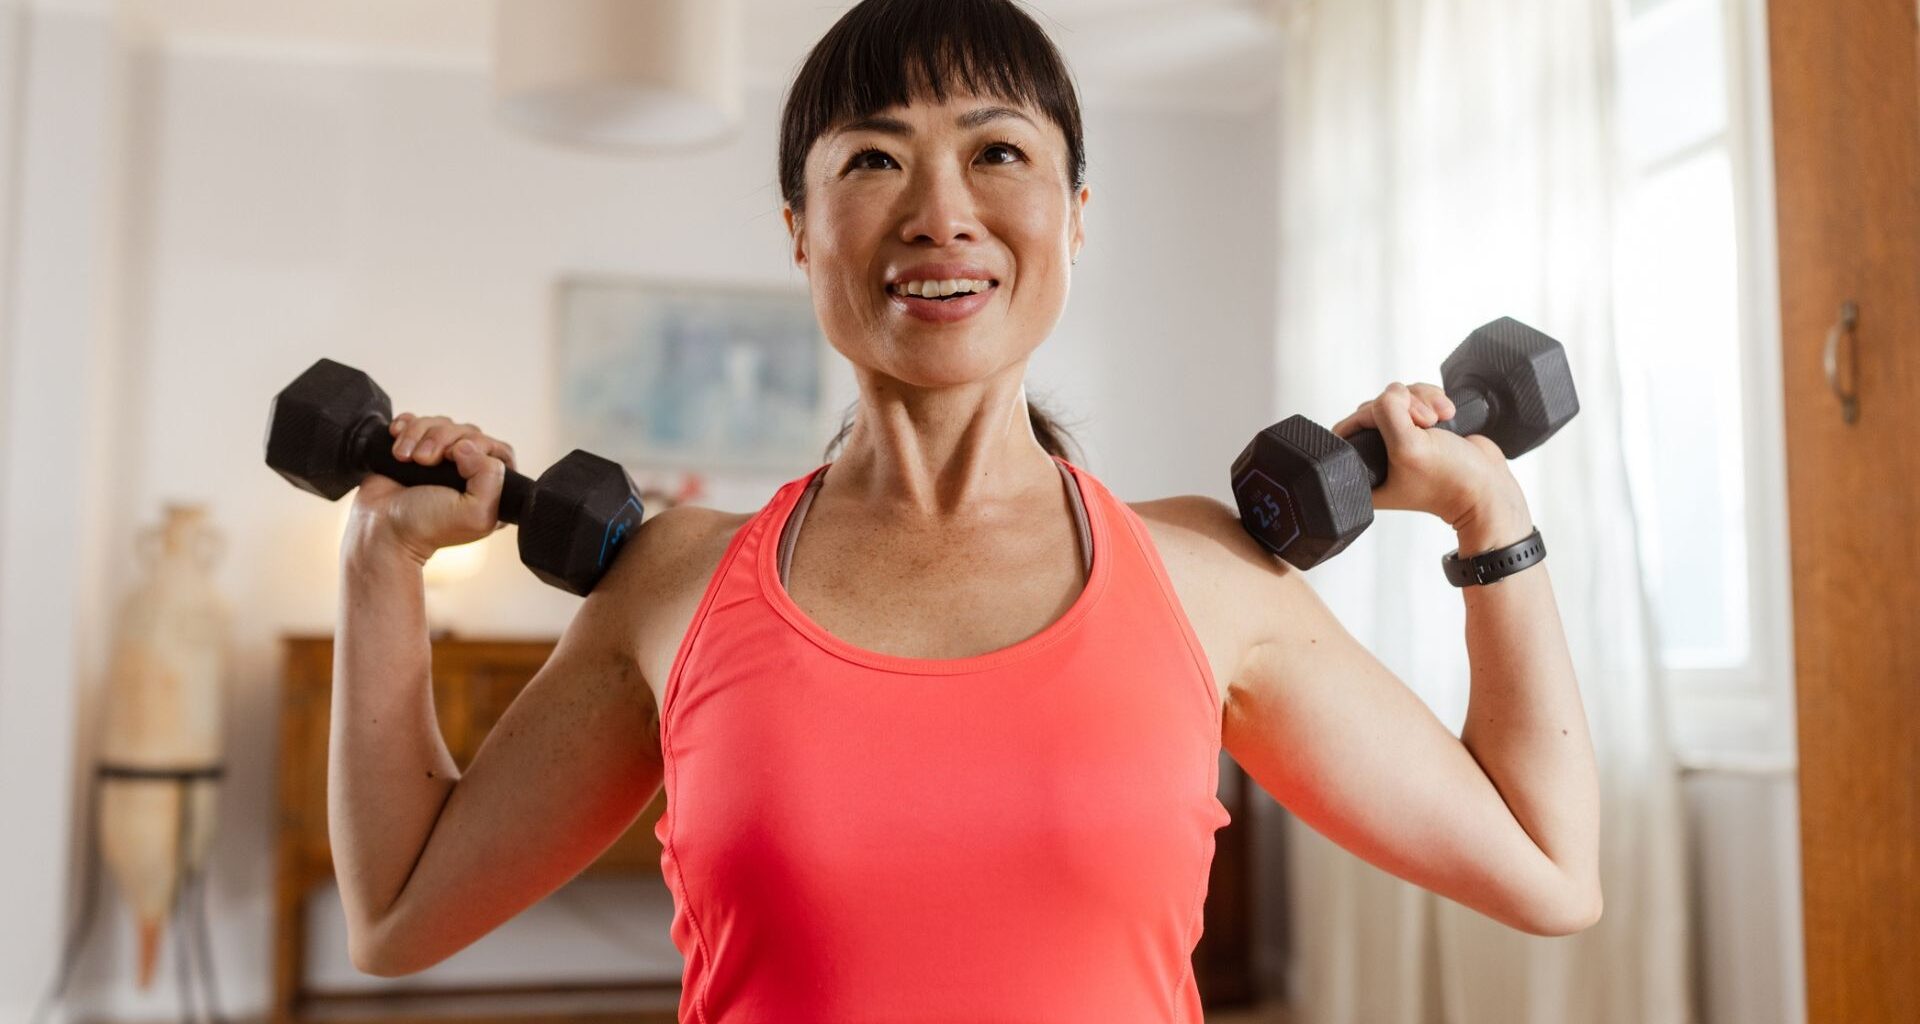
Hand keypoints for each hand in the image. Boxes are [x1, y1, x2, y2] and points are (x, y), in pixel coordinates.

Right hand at [346, 413, 519, 563]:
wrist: (379, 528)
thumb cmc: (424, 526)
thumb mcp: (475, 514)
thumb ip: (491, 478)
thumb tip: (467, 446)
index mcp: (491, 491)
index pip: (500, 451)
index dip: (478, 446)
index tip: (455, 459)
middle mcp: (468, 474)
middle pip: (468, 432)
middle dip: (441, 439)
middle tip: (423, 460)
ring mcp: (441, 461)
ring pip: (440, 425)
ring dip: (417, 435)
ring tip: (404, 457)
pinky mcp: (415, 450)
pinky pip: (417, 423)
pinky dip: (405, 427)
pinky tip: (397, 442)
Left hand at [1328, 381, 1522, 529]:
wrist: (1489, 488)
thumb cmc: (1451, 480)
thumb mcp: (1408, 447)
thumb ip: (1388, 413)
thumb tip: (1392, 392)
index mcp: (1364, 473)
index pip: (1346, 429)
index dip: (1367, 417)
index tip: (1396, 425)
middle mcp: (1378, 457)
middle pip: (1373, 409)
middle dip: (1402, 405)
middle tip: (1426, 423)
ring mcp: (1401, 442)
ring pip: (1397, 399)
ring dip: (1421, 400)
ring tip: (1440, 418)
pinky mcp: (1422, 429)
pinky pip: (1416, 398)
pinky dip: (1432, 399)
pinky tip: (1448, 413)